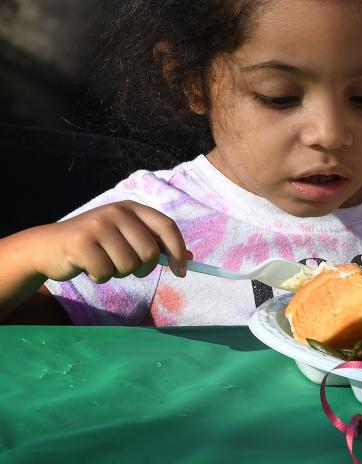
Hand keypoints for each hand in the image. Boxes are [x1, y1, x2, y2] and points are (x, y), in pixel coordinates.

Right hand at [30, 201, 190, 282]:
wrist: (49, 246)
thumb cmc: (96, 244)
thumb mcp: (126, 237)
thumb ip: (155, 244)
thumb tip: (189, 258)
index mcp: (133, 208)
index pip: (167, 226)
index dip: (179, 250)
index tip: (182, 271)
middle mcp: (117, 212)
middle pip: (150, 252)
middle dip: (143, 269)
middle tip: (127, 268)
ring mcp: (98, 225)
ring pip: (128, 265)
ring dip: (118, 273)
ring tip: (104, 262)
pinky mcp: (81, 243)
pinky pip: (106, 273)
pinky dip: (100, 277)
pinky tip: (88, 266)